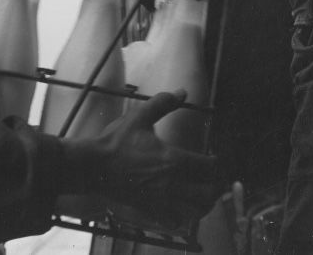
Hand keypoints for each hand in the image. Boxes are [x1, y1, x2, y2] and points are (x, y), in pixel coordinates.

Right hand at [60, 91, 219, 228]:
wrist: (93, 166)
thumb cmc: (116, 141)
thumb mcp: (139, 116)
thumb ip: (163, 103)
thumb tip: (183, 92)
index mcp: (173, 160)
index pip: (209, 167)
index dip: (218, 164)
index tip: (216, 159)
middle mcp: (172, 183)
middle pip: (209, 193)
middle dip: (216, 187)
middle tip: (214, 178)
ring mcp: (162, 200)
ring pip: (196, 211)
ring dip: (204, 204)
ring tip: (202, 194)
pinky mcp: (150, 209)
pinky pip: (176, 221)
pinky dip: (184, 216)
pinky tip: (180, 206)